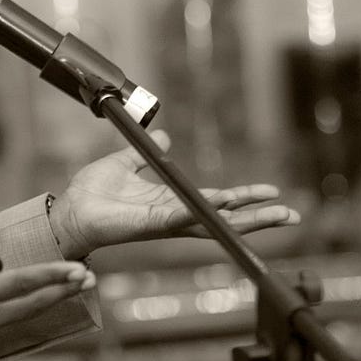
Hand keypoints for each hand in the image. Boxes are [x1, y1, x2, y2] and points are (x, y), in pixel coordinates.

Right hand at [0, 184, 92, 360]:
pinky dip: (16, 325)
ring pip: (15, 325)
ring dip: (41, 308)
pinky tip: (21, 318)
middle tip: (87, 279)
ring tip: (62, 294)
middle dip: (59, 292)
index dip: (49, 276)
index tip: (76, 269)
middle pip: (27, 308)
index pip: (16, 285)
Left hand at [49, 130, 300, 256]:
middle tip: (290, 215)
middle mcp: (174, 215)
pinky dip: (201, 210)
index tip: (271, 194)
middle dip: (258, 217)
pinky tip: (224, 204)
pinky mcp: (150, 223)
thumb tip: (164, 137)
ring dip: (243, 217)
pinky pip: (181, 217)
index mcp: (171, 201)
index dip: (244, 198)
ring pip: (212, 222)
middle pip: (225, 218)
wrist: (70, 209)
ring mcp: (165, 222)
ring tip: (273, 214)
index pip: (216, 200)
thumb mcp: (124, 164)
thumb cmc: (93, 192)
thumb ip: (144, 153)